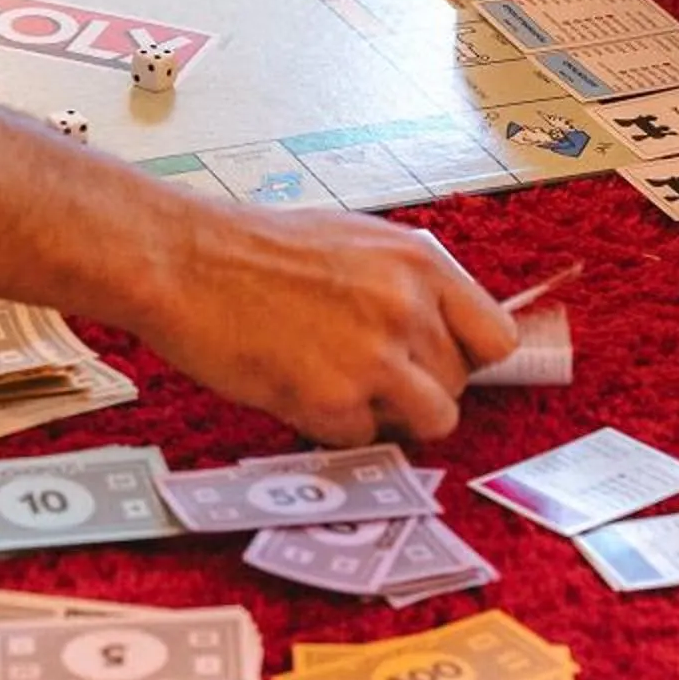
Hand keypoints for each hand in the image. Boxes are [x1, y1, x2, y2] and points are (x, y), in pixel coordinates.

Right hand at [140, 209, 515, 446]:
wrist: (182, 259)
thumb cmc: (253, 248)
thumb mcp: (354, 240)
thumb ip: (407, 284)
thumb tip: (448, 329)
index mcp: (418, 262)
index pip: (496, 337)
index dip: (469, 358)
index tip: (444, 365)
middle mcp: (407, 308)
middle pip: (460, 384)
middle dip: (418, 387)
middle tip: (365, 372)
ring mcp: (374, 357)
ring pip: (431, 420)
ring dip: (390, 415)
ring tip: (341, 388)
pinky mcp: (333, 400)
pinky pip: (363, 438)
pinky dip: (333, 426)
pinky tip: (298, 389)